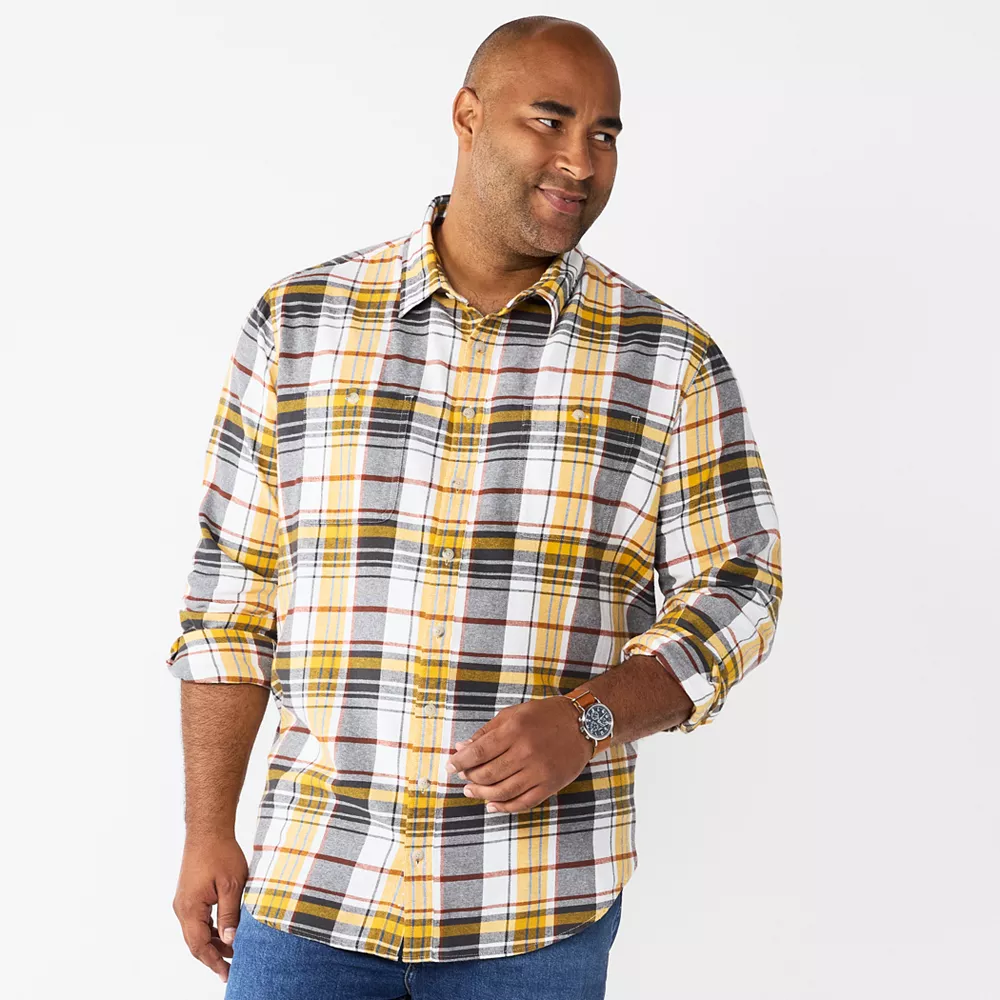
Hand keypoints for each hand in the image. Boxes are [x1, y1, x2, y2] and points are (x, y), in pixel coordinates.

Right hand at [172, 834, 247, 983]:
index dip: (214, 962)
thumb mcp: (232, 885)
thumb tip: (230, 941)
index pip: (200, 945)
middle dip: (213, 956)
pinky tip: (226, 932)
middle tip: (231, 968)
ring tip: (233, 951)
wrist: (208, 831)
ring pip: (197, 931)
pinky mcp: (190, 894)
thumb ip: (230, 915)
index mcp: (190, 908)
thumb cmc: (220, 853)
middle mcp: (182, 908)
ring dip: (213, 942)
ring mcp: (184, 901)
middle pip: (196, 941)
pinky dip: (211, 928)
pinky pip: (198, 919)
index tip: (226, 974)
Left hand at [445, 696, 593, 813]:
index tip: (449, 766)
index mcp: (514, 730)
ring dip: (482, 795)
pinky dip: (504, 807)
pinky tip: (492, 805)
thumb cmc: (544, 716)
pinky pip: (523, 802)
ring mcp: (538, 771)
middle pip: (488, 773)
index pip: (479, 751)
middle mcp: (525, 751)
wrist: (582, 724)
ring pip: (502, 791)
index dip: (460, 762)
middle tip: (462, 779)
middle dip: (470, 778)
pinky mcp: (550, 785)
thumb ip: (487, 731)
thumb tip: (462, 747)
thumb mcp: (513, 714)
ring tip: (471, 792)